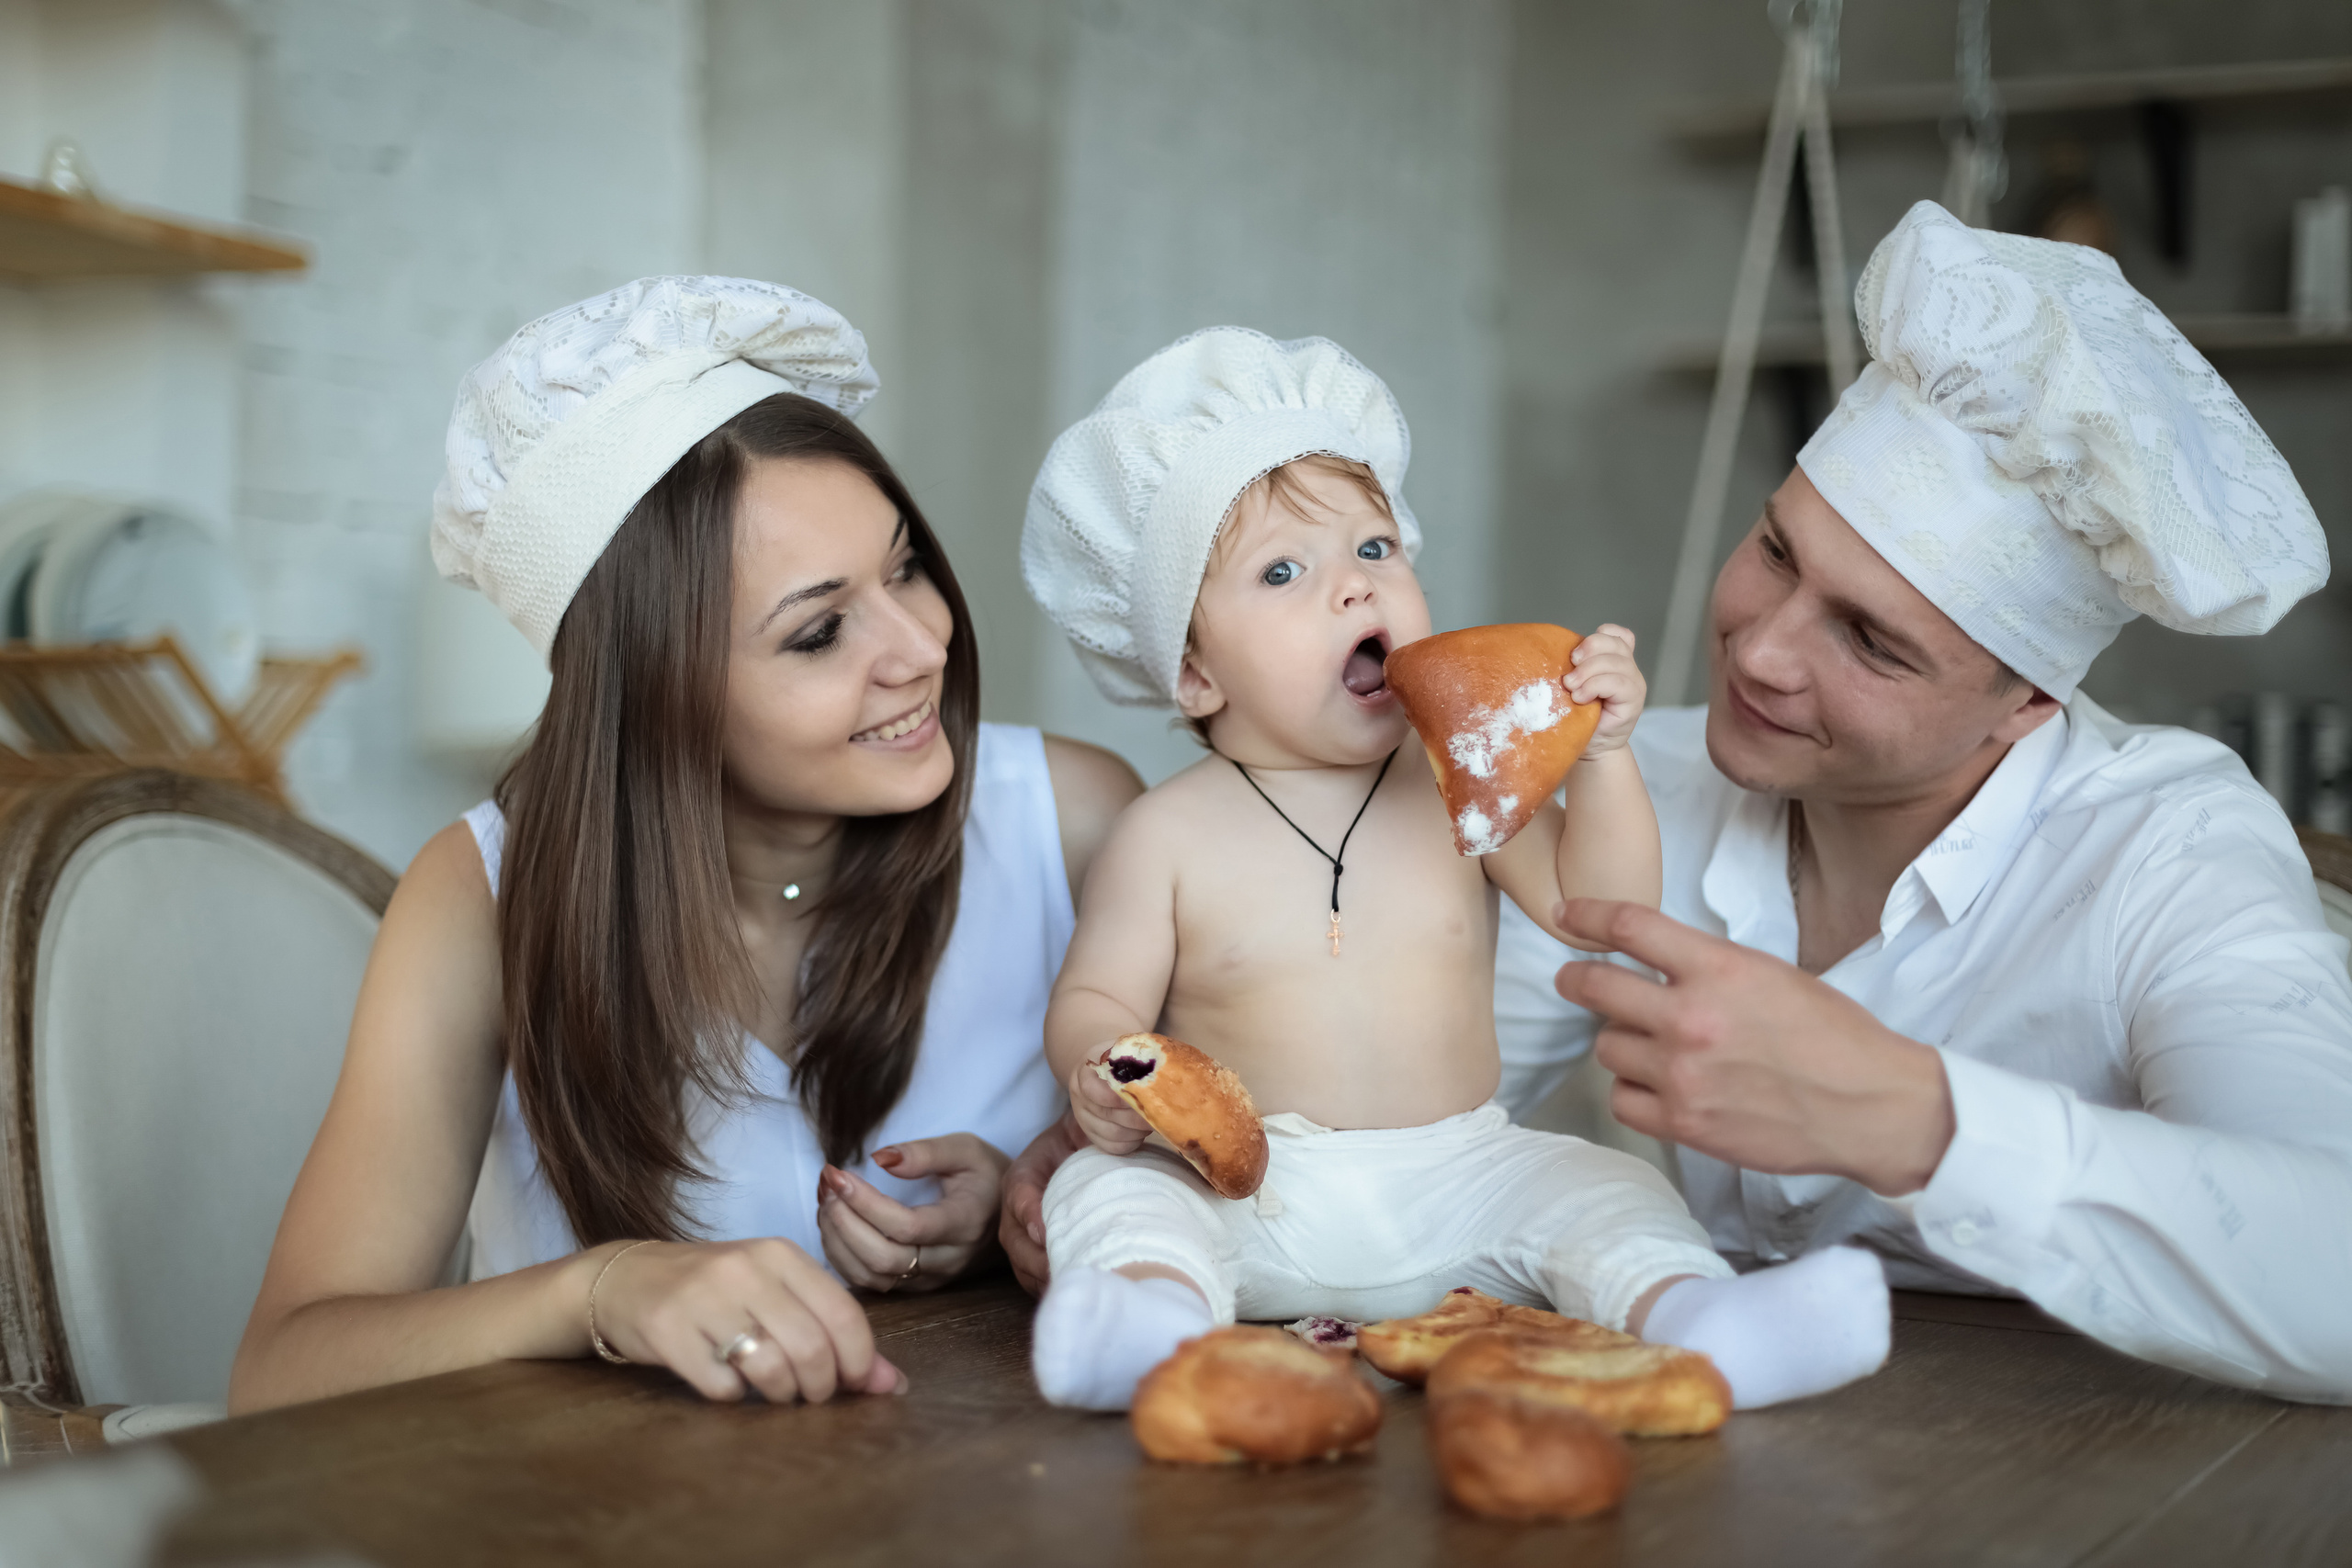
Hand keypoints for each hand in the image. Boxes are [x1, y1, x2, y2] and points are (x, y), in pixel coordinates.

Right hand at [588, 1237, 905, 1403]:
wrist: (626, 1280)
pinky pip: (723, 1386)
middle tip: (810, 1394)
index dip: (860, 1362)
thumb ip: (834, 1330)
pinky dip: (734, 1397)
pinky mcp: (668, 1332)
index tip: (854, 1383)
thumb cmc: (714, 1289)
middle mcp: (745, 1269)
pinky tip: (726, 1381)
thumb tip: (894, 1384)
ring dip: (781, 1396)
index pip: (844, 1315)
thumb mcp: (775, 1293)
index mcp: (780, 1254)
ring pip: (772, 1369)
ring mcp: (704, 1298)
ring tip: (773, 1390)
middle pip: (812, 1348)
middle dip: (820, 1386)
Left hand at [816, 1134, 1009, 1293]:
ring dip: (838, 1242)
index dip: (865, 1204)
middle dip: (844, 1223)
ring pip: (873, 1276)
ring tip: (825, 1202)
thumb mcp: (965, 1149)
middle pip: (884, 1258)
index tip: (837, 1175)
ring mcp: (932, 1279)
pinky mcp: (916, 1286)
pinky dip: (843, 1257)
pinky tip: (834, 1225)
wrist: (1010, 1215)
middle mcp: (949, 1259)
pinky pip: (872, 1282)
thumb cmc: (984, 1176)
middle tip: (826, 1187)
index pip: (908, 1226)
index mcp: (965, 1222)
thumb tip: (879, 1159)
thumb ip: (925, 1152)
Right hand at [1000, 1113, 1089, 1296]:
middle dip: (1037, 1260)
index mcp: (1022, 1176)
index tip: (1046, 1233)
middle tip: (1067, 1269)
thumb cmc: (1079, 1142)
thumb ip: (1086, 1132)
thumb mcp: (1080, 1130)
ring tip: (1073, 1285)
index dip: (1031, 1215)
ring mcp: (1021, 1235)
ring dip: (1043, 1278)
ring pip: (1021, 1265)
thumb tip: (1105, 1139)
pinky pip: (1032, 1278)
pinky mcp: (1031, 1256)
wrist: (1076, 1153)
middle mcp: (1015, 1208)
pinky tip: (1074, 1290)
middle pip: (1015, 1240)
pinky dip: (1049, 1287)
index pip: (1019, 1195)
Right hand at [1068, 1050, 1151, 1154]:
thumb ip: (1139, 1056)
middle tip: (1161, 1113)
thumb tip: (1166, 1070)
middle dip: (1138, 1116)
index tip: (1139, 1097)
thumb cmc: (1119, 1058)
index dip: (1116, 1097)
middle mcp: (1079, 1098)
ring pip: (1113, 1134)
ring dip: (1138, 1130)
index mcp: (1084, 1072)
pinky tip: (1143, 1132)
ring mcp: (1084, 1119)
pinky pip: (1113, 1147)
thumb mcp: (1124, 1050)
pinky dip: (1133, 1142)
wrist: (1100, 1069)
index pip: (1091, 1089)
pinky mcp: (1093, 1136)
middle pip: (1108, 1114)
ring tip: (1155, 1121)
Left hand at [1550, 898, 1954, 1195]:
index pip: (1629, 927)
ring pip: (1606, 1047)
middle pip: (1595, 987)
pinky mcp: (1683, 1123)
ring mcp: (1682, 1074)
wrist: (1870, 1106)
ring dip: (1621, 1043)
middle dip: (1578, 980)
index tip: (1567, 914)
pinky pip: (1622, 1100)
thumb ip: (1708, 968)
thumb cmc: (1832, 1037)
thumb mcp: (1771, 975)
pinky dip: (1634, 1091)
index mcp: (1719, 970)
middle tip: (1576, 981)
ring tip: (1652, 1046)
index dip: (1587, 916)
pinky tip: (1658, 1087)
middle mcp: (1691, 1018)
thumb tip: (1655, 964)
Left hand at [1565, 624, 1643, 755]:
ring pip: (1615, 661)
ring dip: (1587, 672)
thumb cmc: (1578, 717)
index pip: (1617, 635)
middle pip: (1614, 643)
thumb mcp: (1575, 685)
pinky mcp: (1634, 700)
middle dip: (1587, 651)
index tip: (1575, 655)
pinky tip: (1580, 698)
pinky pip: (1617, 682)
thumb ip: (1576, 667)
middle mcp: (1629, 668)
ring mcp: (1634, 683)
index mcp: (1616, 660)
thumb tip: (1551, 653)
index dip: (1599, 637)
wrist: (1590, 748)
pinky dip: (1594, 686)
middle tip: (1568, 674)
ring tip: (1571, 688)